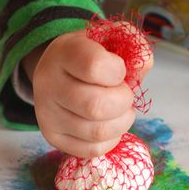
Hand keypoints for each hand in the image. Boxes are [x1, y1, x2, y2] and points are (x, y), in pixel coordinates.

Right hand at [25, 28, 152, 157]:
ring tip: (119, 110)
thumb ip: (133, 46)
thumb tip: (142, 67)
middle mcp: (48, 84)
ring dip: (121, 122)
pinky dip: (111, 139)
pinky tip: (109, 124)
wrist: (59, 72)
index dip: (118, 71)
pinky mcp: (53, 137)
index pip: (94, 66)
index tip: (117, 70)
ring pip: (97, 132)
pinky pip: (92, 149)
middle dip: (123, 102)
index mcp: (63, 53)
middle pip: (96, 106)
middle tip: (123, 95)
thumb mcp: (110, 39)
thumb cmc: (90, 55)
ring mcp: (47, 115)